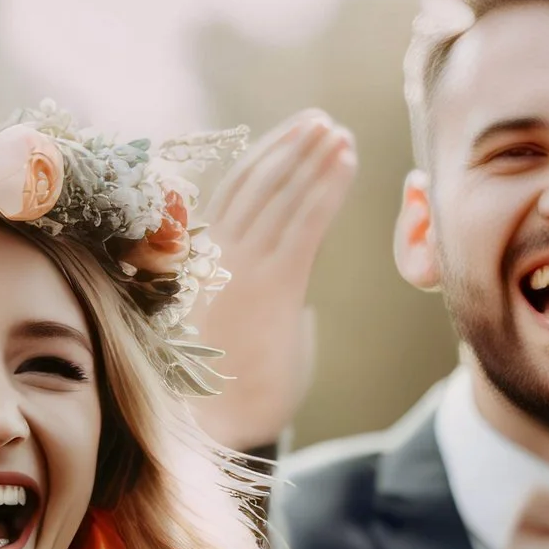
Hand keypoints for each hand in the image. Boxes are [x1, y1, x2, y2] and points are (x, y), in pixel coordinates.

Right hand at [193, 111, 357, 450]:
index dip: (264, 159)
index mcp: (201, 263)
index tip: (292, 133)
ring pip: (281, 196)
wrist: (219, 427)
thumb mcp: (235, 329)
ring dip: (312, 159)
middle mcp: (217, 257)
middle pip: (256, 185)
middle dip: (291, 148)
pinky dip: (327, 187)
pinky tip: (347, 162)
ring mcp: (242, 268)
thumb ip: (257, 301)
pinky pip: (304, 223)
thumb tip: (294, 295)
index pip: (233, 195)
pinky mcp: (272, 285)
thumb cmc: (228, 387)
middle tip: (321, 121)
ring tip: (336, 133)